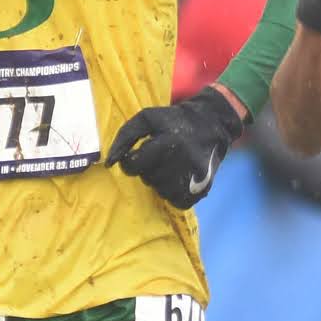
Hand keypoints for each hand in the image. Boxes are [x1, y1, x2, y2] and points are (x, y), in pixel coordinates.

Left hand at [105, 86, 243, 208]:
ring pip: (162, 192)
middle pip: (148, 180)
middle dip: (148, 170)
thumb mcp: (147, 118)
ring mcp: (195, 177)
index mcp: (168, 142)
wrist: (212, 123)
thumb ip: (125, 136)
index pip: (135, 165)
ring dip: (160, 182)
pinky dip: (173, 193)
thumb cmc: (174, 120)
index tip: (136, 155)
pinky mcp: (203, 189)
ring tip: (169, 167)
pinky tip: (177, 179)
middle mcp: (183, 161)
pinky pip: (178, 202)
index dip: (130, 162)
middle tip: (159, 157)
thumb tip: (109, 162)